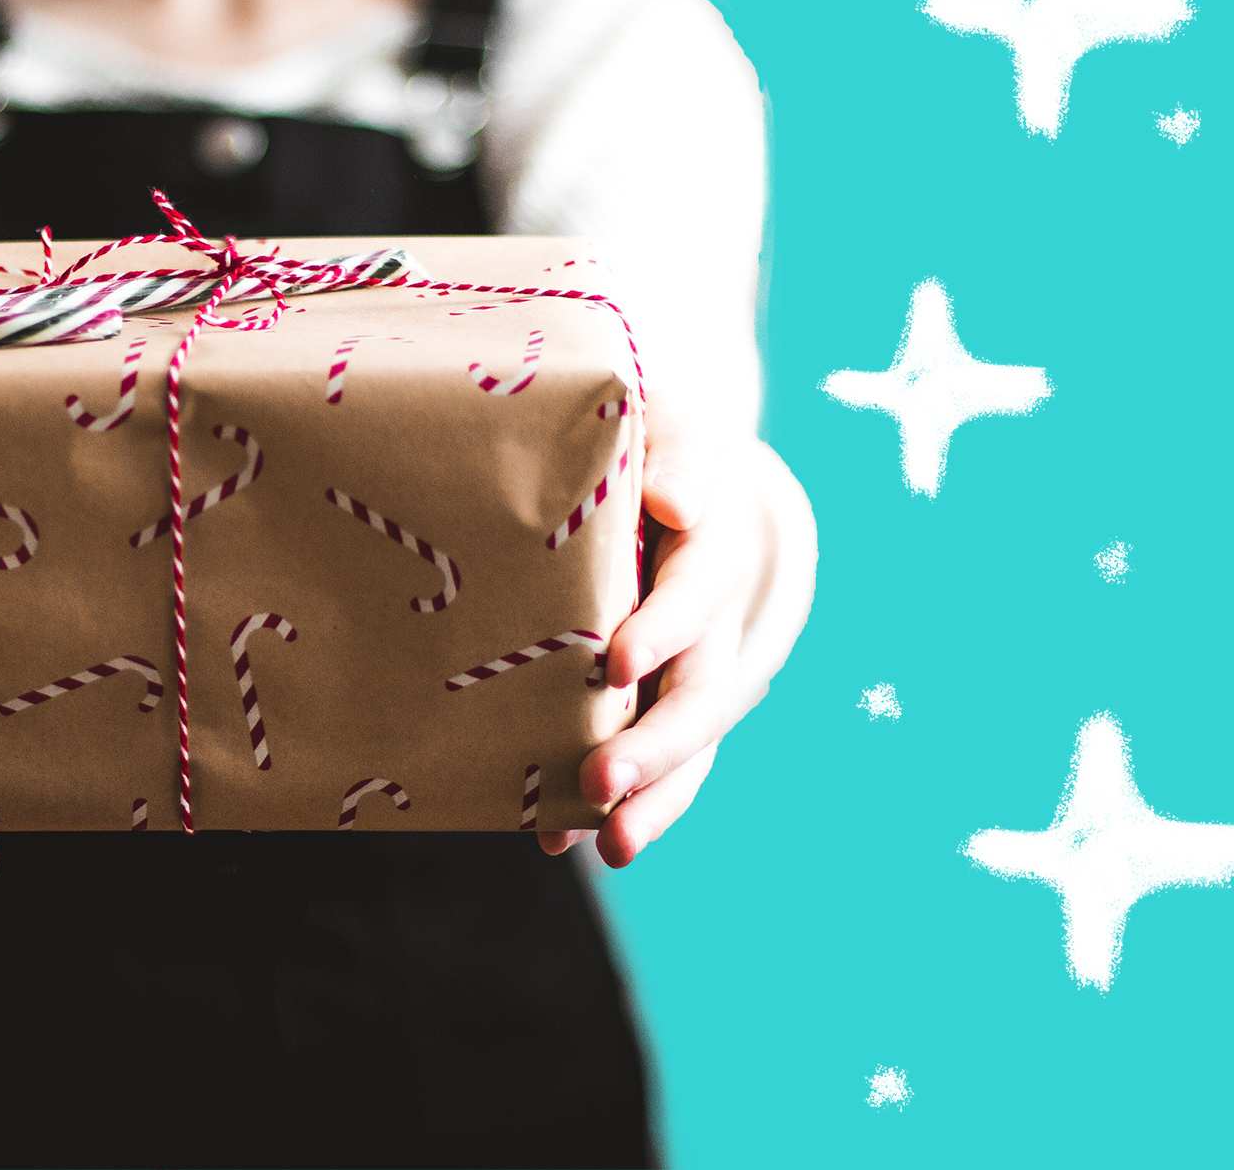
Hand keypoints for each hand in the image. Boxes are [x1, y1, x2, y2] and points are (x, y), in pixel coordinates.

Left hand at [539, 436, 814, 867]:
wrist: (680, 483)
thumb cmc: (656, 447)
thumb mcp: (670, 428)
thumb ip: (675, 457)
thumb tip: (676, 503)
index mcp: (714, 551)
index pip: (695, 593)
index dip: (663, 628)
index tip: (617, 661)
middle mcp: (716, 625)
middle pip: (699, 693)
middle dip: (655, 745)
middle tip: (599, 783)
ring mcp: (695, 673)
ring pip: (688, 747)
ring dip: (651, 800)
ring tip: (611, 847)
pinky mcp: (663, 703)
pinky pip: (656, 765)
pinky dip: (619, 805)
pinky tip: (561, 841)